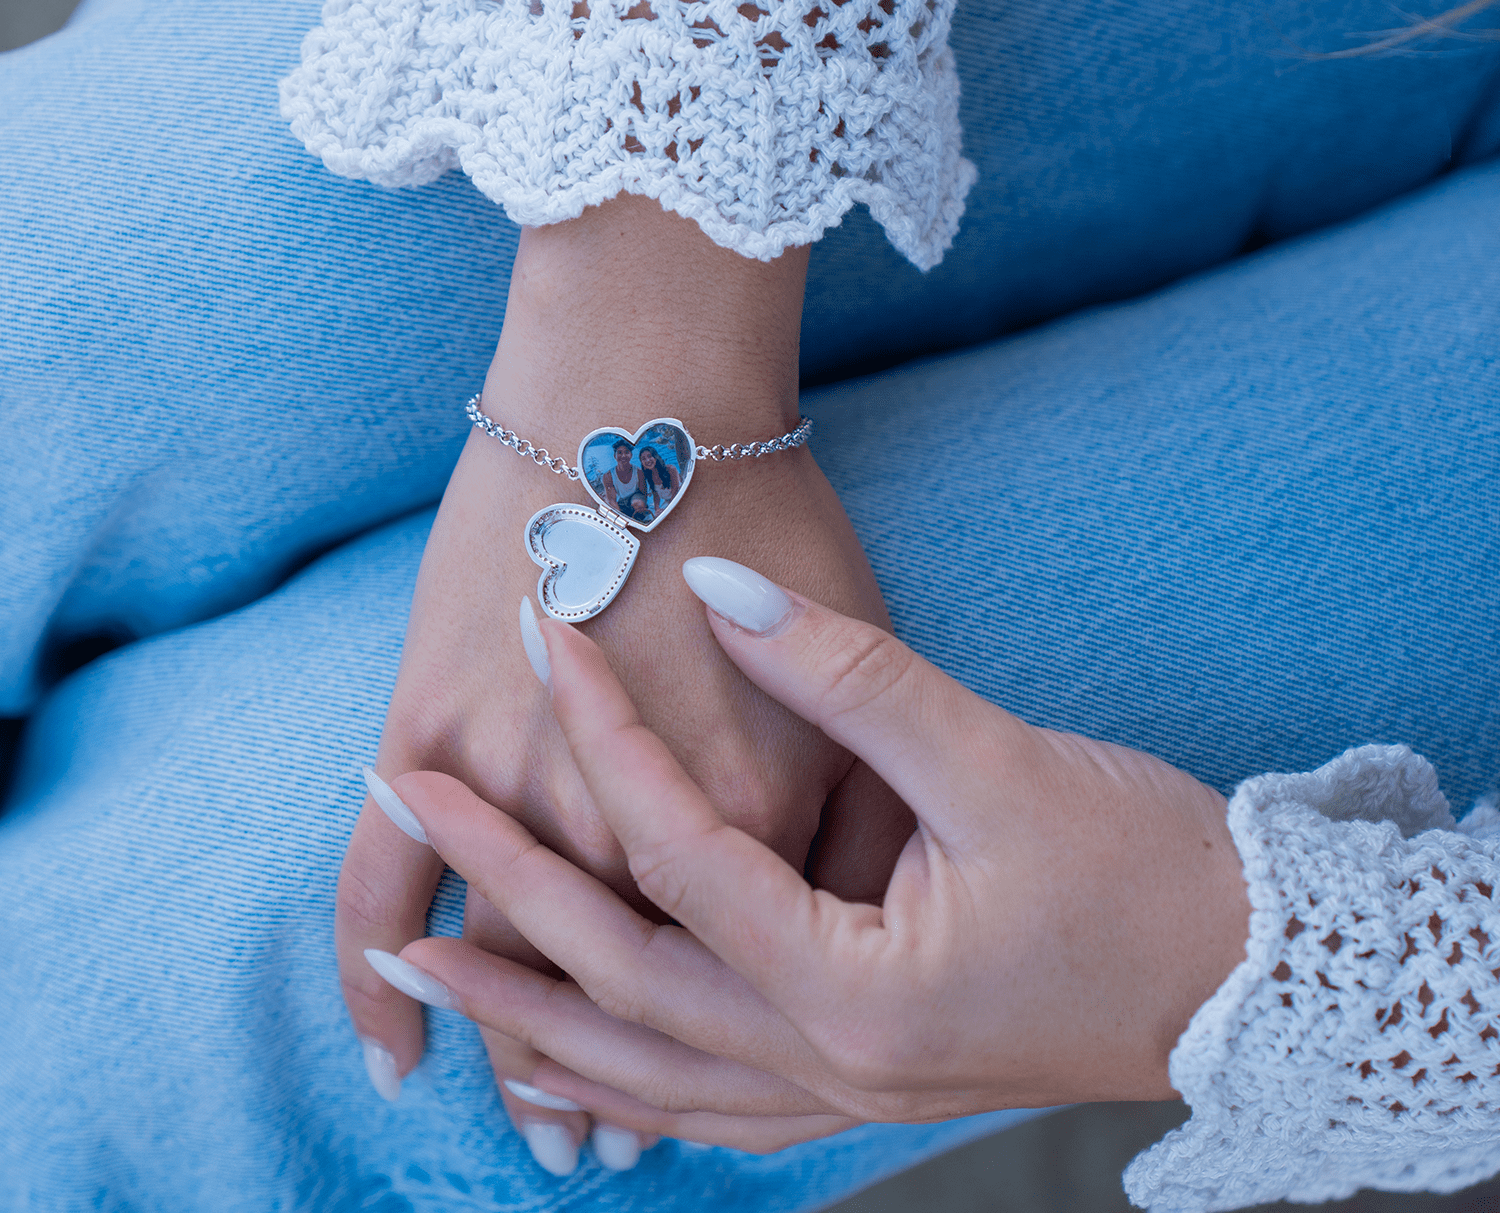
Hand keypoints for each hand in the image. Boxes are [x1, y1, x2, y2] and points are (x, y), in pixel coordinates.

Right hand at [336, 200, 910, 1171]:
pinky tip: (398, 1048)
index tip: (749, 1079)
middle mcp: (634, 815)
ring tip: (546, 1132)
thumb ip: (855, 764)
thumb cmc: (768, 503)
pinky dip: (380, 970)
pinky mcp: (434, 734)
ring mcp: (520, 779)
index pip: (758, 944)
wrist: (647, 386)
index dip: (755, 1018)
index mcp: (758, 802)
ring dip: (529, 1056)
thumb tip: (853, 859)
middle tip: (623, 1149)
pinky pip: (384, 883)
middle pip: (637, 978)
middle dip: (638, 1078)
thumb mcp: (855, 640)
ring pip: (518, 957)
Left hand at [379, 561, 1252, 1148]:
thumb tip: (718, 585)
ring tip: (422, 959)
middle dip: (498, 884)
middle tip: (403, 804)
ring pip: (637, 1066)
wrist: (1249, 979)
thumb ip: (849, 678)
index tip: (543, 629)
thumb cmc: (1139, 873)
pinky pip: (699, 1104)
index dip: (603, 727)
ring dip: (524, 1007)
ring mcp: (835, 1092)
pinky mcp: (858, 1083)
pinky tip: (569, 1062)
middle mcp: (822, 1063)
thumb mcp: (997, 762)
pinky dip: (617, 1076)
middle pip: (615, 977)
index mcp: (850, 987)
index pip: (677, 850)